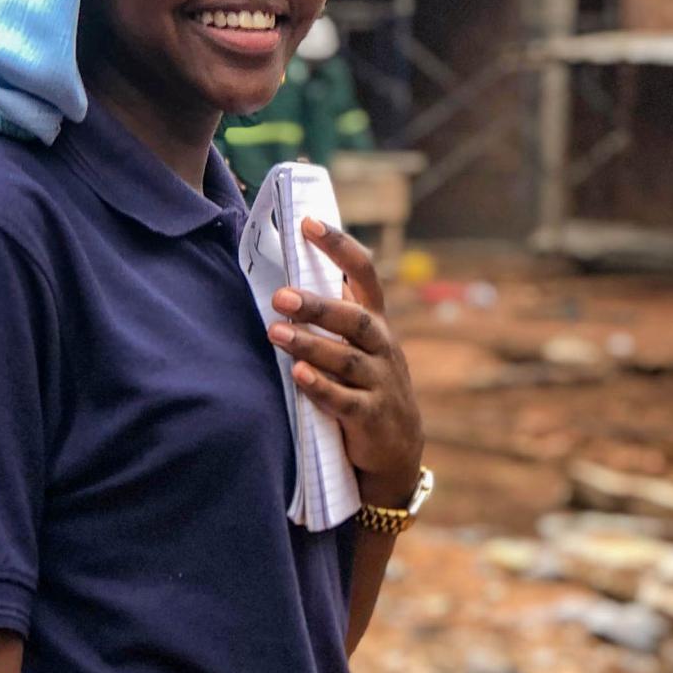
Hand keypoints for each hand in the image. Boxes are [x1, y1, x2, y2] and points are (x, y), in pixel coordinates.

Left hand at [268, 218, 423, 508]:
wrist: (397, 449)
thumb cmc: (365, 383)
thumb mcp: (359, 345)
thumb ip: (335, 312)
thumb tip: (286, 270)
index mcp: (376, 321)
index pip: (364, 273)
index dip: (338, 246)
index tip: (308, 222)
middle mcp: (382, 346)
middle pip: (354, 318)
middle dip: (318, 306)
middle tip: (281, 296)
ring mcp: (380, 382)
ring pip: (347, 358)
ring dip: (310, 345)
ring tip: (275, 333)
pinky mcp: (371, 417)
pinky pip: (345, 401)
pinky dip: (321, 387)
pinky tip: (298, 376)